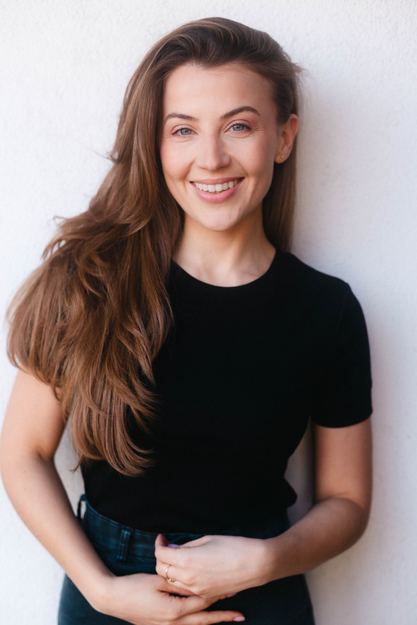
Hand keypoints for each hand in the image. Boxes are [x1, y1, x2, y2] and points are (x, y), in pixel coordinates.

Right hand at [97, 572, 244, 624]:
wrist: (113, 599)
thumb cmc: (134, 587)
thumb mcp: (158, 580)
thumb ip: (177, 582)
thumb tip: (194, 580)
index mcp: (173, 611)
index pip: (202, 603)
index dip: (217, 595)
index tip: (232, 590)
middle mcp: (173, 623)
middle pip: (203, 620)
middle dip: (223, 617)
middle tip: (241, 615)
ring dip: (212, 620)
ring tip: (229, 617)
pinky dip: (197, 622)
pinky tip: (205, 619)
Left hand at [155, 533, 268, 599]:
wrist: (257, 564)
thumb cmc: (234, 546)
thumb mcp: (207, 539)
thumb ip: (186, 546)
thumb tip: (173, 549)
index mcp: (187, 561)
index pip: (161, 554)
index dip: (159, 543)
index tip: (162, 538)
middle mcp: (188, 578)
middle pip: (161, 570)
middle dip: (161, 557)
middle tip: (168, 547)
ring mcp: (197, 590)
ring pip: (172, 582)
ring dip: (170, 570)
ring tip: (178, 558)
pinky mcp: (206, 596)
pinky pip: (186, 589)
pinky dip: (182, 580)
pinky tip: (190, 570)